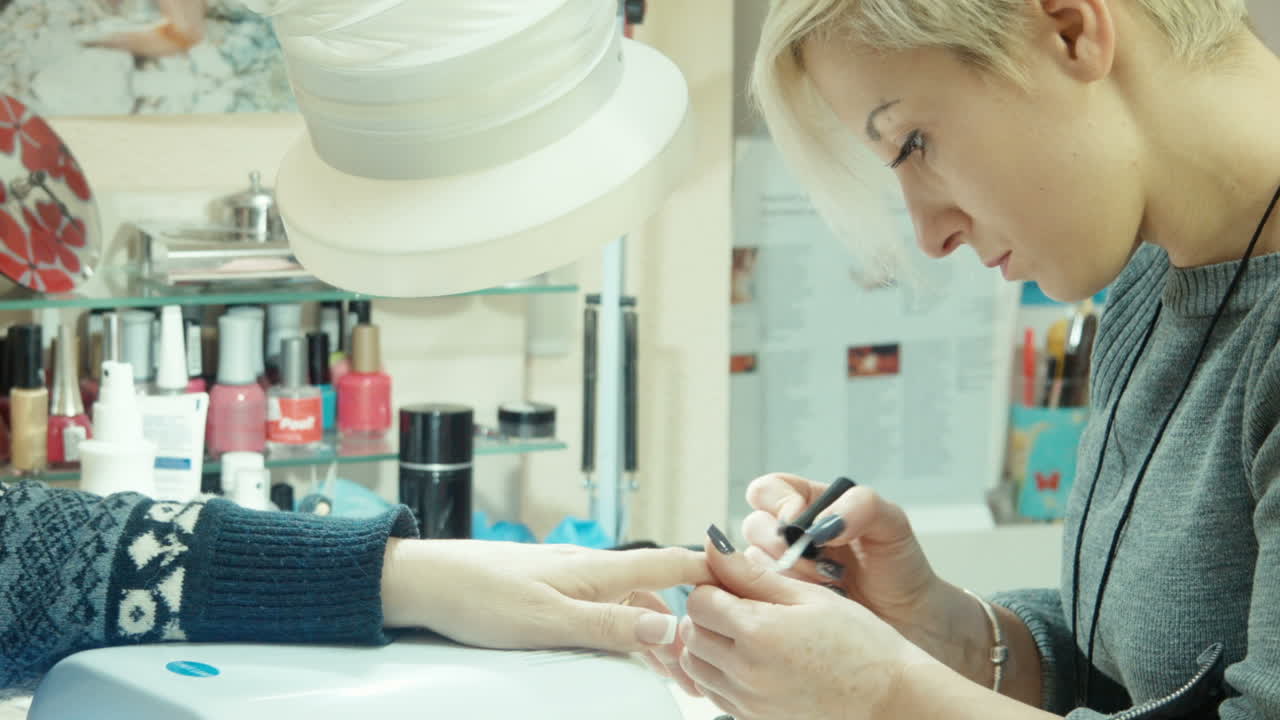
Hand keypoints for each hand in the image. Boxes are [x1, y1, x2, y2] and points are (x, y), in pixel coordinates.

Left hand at [380, 539, 712, 652]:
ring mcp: (573, 581)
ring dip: (655, 636)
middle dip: (686, 628)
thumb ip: (611, 626)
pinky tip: (625, 652)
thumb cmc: (483, 596)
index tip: (748, 583)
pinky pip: (605, 611)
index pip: (672, 564)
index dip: (712, 572)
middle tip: (702, 669)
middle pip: (657, 595)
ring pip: (631, 606)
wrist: (429, 582)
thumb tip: (670, 627)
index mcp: (601, 570)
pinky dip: (625, 632)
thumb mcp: (551, 621)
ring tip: (672, 673)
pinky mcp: (553, 593)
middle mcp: (593, 570)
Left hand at [678, 526, 940, 719]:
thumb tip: (713, 545)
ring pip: (695, 665)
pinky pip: (713, 693)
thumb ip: (753, 574)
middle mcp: (744, 672)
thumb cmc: (862, 645)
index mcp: (757, 633)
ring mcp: (747, 701)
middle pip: (691, 632)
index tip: (736, 581)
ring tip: (747, 633)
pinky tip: (753, 661)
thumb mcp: (810, 596)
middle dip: (708, 613)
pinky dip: (720, 673)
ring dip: (709, 644)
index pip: (699, 599)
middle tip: (743, 605)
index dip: (714, 583)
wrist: (891, 701)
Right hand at [741, 474, 941, 638]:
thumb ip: (862, 505)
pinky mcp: (779, 603)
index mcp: (810, 505)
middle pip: (755, 525)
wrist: (909, 621)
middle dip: (785, 544)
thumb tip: (820, 522)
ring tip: (831, 584)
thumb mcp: (892, 525)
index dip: (777, 502)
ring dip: (791, 574)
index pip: (769, 490)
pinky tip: (821, 602)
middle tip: (822, 562)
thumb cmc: (898, 567)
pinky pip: (760, 596)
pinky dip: (788, 598)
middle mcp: (789, 535)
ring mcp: (781, 571)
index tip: (800, 523)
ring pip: (753, 563)